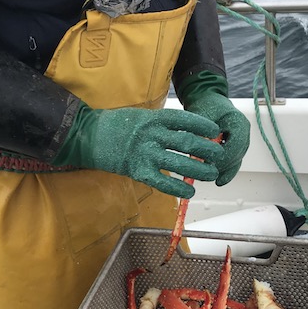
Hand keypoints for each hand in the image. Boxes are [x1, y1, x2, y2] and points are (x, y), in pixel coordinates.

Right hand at [52, 105, 224, 198]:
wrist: (87, 136)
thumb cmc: (115, 125)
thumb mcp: (141, 116)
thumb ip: (161, 124)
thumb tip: (187, 133)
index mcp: (154, 118)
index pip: (185, 120)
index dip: (203, 126)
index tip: (215, 131)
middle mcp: (152, 134)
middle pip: (188, 142)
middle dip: (208, 150)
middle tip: (219, 155)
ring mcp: (145, 153)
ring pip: (180, 163)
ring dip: (200, 170)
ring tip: (212, 174)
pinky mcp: (137, 171)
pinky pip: (163, 182)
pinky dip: (179, 188)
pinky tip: (190, 191)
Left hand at [178, 71, 250, 185]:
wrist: (208, 100)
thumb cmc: (205, 105)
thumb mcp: (200, 117)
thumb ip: (200, 136)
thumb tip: (197, 158)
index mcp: (239, 122)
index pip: (235, 146)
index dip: (221, 158)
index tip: (207, 165)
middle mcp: (244, 132)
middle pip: (236, 156)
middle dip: (221, 166)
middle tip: (205, 174)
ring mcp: (242, 141)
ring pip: (236, 161)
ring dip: (223, 171)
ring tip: (209, 178)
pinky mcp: (236, 147)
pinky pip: (233, 162)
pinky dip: (226, 172)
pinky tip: (218, 181)